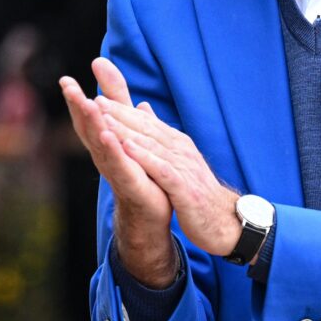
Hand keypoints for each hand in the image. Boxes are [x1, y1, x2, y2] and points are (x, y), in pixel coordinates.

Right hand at [61, 58, 176, 286]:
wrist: (151, 209)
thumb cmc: (136, 165)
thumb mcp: (126, 123)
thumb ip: (116, 97)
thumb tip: (102, 65)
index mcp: (102, 141)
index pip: (87, 117)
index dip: (76, 99)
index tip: (66, 79)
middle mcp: (102, 154)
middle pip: (87, 127)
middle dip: (77, 106)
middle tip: (67, 86)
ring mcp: (114, 168)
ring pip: (100, 142)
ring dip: (92, 123)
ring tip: (85, 103)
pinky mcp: (129, 181)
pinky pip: (119, 163)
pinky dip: (113, 149)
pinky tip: (108, 135)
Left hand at [93, 93, 241, 257]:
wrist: (223, 222)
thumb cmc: (197, 191)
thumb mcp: (178, 160)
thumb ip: (160, 135)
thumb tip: (143, 108)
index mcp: (177, 143)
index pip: (147, 122)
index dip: (124, 111)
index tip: (101, 98)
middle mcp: (181, 150)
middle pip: (147, 128)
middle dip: (121, 114)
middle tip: (97, 101)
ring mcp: (184, 167)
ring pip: (151, 145)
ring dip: (127, 131)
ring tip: (105, 120)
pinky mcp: (184, 187)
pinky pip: (162, 169)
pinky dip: (145, 157)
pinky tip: (127, 149)